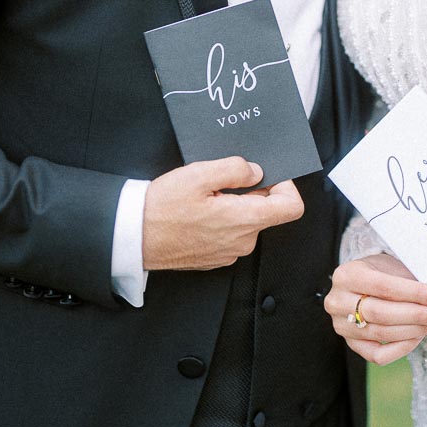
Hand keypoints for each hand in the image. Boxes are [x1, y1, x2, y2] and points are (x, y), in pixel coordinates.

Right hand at [142, 157, 303, 270]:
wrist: (135, 238)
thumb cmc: (162, 208)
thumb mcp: (198, 175)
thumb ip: (234, 169)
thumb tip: (256, 171)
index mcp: (244, 220)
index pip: (291, 207)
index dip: (286, 186)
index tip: (267, 175)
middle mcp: (243, 241)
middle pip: (267, 211)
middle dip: (251, 191)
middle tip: (222, 181)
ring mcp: (230, 252)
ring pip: (248, 221)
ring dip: (234, 204)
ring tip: (206, 196)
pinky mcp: (217, 257)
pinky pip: (232, 233)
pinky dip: (223, 219)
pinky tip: (200, 211)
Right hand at [324, 253, 426, 365]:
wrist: (364, 280)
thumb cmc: (382, 270)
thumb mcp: (393, 265)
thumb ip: (411, 280)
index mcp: (347, 275)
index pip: (385, 287)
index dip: (417, 294)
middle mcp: (338, 301)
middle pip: (383, 314)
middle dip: (420, 316)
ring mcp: (342, 325)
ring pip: (383, 334)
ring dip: (418, 331)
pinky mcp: (351, 344)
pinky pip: (378, 355)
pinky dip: (402, 348)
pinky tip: (419, 336)